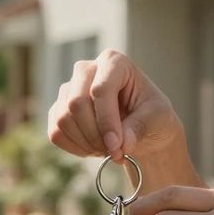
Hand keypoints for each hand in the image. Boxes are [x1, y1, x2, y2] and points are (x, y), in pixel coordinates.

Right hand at [46, 49, 183, 161]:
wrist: (143, 128)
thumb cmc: (153, 116)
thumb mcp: (158, 118)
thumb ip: (139, 128)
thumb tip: (120, 145)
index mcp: (114, 61)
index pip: (100, 90)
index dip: (106, 121)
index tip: (118, 147)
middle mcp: (86, 70)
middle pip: (76, 103)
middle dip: (95, 135)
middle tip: (114, 152)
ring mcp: (69, 89)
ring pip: (63, 119)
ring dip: (86, 143)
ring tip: (108, 150)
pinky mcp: (58, 109)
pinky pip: (55, 132)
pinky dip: (75, 148)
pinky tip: (94, 149)